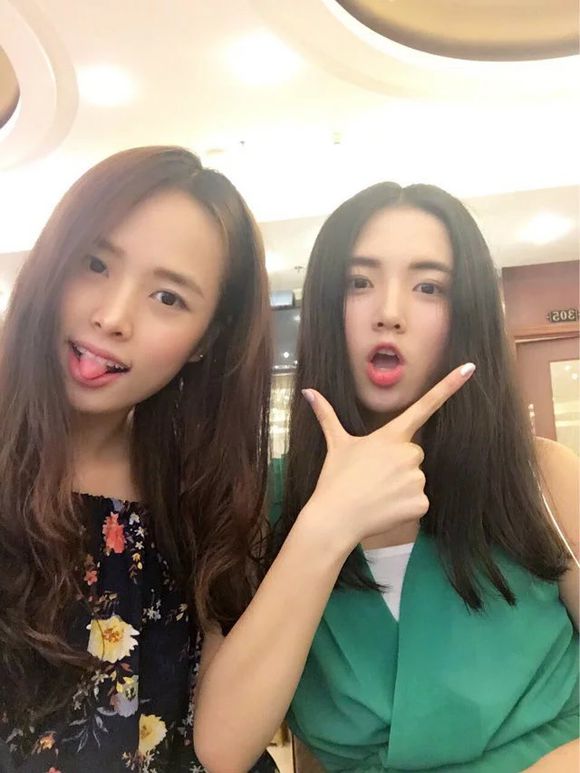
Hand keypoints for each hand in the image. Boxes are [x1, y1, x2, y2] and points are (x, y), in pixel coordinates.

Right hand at [302, 363, 474, 548]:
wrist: (335, 518)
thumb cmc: (334, 479)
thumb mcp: (335, 445)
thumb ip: (326, 415)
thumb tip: (308, 391)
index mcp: (391, 436)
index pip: (424, 406)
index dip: (448, 386)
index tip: (469, 368)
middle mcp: (409, 454)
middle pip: (414, 453)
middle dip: (399, 464)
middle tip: (373, 476)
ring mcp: (417, 479)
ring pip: (416, 479)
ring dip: (401, 486)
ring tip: (376, 494)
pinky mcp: (421, 503)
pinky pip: (419, 502)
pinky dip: (405, 507)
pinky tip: (386, 509)